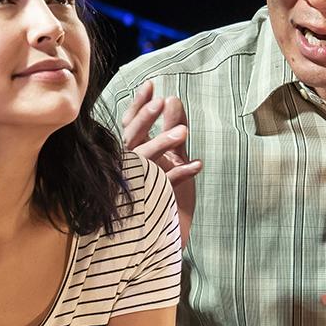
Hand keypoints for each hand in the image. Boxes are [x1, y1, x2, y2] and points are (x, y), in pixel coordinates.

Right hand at [119, 81, 199, 242]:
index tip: (151, 86)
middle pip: (130, 140)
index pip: (128, 126)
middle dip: (144, 120)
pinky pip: (163, 186)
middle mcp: (128, 169)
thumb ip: (171, 129)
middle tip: (161, 102)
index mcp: (130, 155)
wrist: (163, 239)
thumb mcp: (172, 156)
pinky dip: (181, 175)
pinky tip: (198, 165)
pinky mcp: (149, 205)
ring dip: (162, 145)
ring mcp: (136, 186)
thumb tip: (172, 98)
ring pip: (143, 161)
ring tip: (183, 132)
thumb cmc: (164, 193)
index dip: (138, 106)